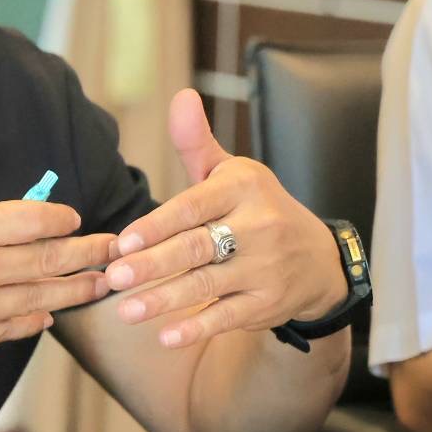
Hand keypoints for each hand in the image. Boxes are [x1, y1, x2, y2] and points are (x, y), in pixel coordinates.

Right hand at [0, 201, 118, 376]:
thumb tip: (0, 223)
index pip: (29, 219)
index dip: (59, 217)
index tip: (75, 217)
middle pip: (47, 260)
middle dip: (87, 252)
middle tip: (113, 247)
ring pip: (40, 298)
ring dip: (76, 289)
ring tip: (101, 282)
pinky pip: (13, 329)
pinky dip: (36, 319)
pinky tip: (50, 314)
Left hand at [102, 89, 346, 348]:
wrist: (318, 259)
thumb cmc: (256, 208)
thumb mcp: (232, 171)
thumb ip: (196, 141)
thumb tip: (180, 96)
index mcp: (245, 187)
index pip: (194, 206)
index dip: (156, 225)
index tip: (122, 242)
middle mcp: (260, 226)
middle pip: (198, 247)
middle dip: (153, 264)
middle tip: (113, 277)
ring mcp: (266, 268)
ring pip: (208, 284)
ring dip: (165, 299)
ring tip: (126, 310)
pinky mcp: (269, 303)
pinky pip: (228, 317)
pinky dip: (197, 327)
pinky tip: (165, 336)